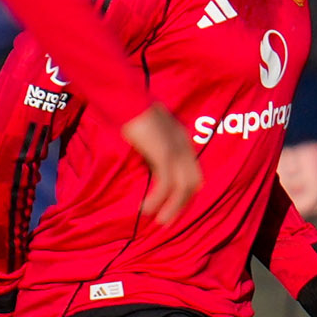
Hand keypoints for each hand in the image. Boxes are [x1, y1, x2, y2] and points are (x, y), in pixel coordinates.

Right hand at [117, 107, 200, 225]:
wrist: (123, 96)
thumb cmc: (128, 111)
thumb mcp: (145, 133)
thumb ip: (150, 148)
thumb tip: (145, 165)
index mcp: (181, 139)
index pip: (192, 171)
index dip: (185, 192)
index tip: (172, 206)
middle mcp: (184, 145)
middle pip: (193, 182)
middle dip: (181, 204)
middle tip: (167, 220)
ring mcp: (176, 149)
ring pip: (183, 187)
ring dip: (172, 207)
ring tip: (160, 221)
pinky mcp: (164, 153)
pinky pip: (166, 183)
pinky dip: (157, 199)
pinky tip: (146, 209)